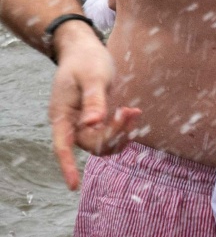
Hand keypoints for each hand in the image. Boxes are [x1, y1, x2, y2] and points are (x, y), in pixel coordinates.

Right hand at [48, 26, 140, 189]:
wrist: (85, 51)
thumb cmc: (85, 61)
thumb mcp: (92, 77)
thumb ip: (94, 100)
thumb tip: (93, 124)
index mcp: (62, 115)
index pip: (62, 146)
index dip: (68, 166)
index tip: (73, 185)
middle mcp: (71, 123)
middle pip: (93, 144)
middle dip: (114, 134)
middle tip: (129, 110)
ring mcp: (84, 123)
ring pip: (104, 143)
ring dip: (122, 133)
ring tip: (133, 111)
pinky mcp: (97, 121)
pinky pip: (111, 135)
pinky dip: (124, 128)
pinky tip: (131, 113)